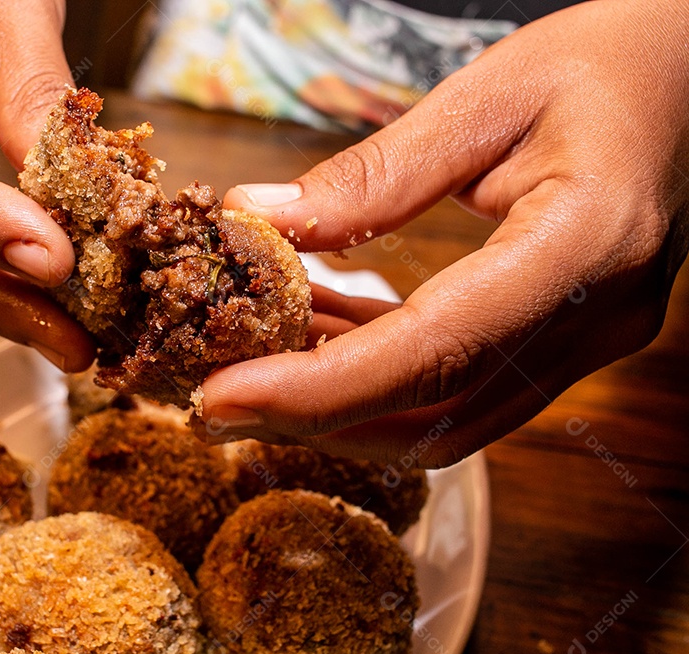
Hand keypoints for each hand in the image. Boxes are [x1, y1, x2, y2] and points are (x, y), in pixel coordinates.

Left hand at [195, 0, 688, 466]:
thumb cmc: (612, 61)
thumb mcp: (487, 96)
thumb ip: (374, 174)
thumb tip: (258, 219)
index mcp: (584, 244)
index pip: (432, 352)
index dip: (318, 390)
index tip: (222, 398)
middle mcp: (597, 319)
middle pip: (435, 415)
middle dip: (312, 419)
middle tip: (212, 400)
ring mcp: (591, 342)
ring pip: (448, 421)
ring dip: (342, 409)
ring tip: (254, 368)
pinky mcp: (570, 341)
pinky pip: (464, 389)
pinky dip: (382, 382)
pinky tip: (320, 342)